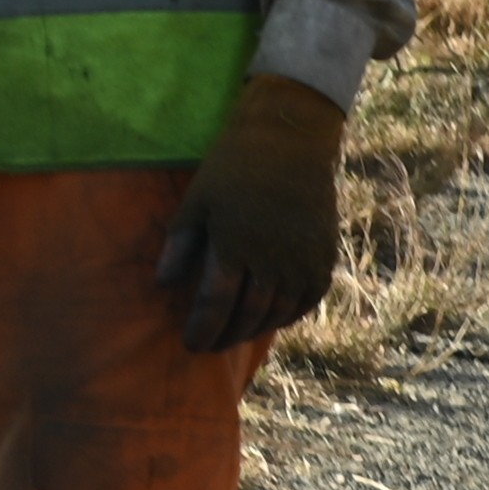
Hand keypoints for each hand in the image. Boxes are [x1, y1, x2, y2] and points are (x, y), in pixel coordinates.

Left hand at [160, 69, 345, 351]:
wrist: (290, 143)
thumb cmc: (232, 170)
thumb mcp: (196, 202)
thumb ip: (180, 245)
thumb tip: (163, 285)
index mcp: (234, 245)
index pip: (215, 304)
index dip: (202, 329)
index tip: (190, 344)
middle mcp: (272, 259)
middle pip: (248, 315)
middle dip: (226, 336)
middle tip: (210, 345)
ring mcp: (303, 260)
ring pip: (278, 312)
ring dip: (255, 329)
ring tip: (235, 336)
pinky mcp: (324, 257)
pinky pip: (307, 300)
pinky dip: (288, 316)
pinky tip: (270, 319)